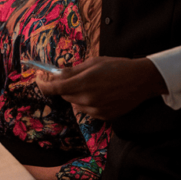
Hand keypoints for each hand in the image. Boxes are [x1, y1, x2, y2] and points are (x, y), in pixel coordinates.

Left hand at [35, 56, 168, 119]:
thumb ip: (72, 71)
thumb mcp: (92, 63)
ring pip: (75, 102)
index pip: (53, 88)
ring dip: (76, 94)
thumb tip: (56, 74)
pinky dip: (87, 101)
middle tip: (71, 76)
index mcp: (83, 83)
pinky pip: (87, 109)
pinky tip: (100, 93)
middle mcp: (87, 99)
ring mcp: (95, 110)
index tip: (38, 78)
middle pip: (63, 95)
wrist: (141, 80)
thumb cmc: (117, 66)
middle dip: (63, 86)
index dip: (42, 84)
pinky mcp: (103, 116)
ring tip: (92, 84)